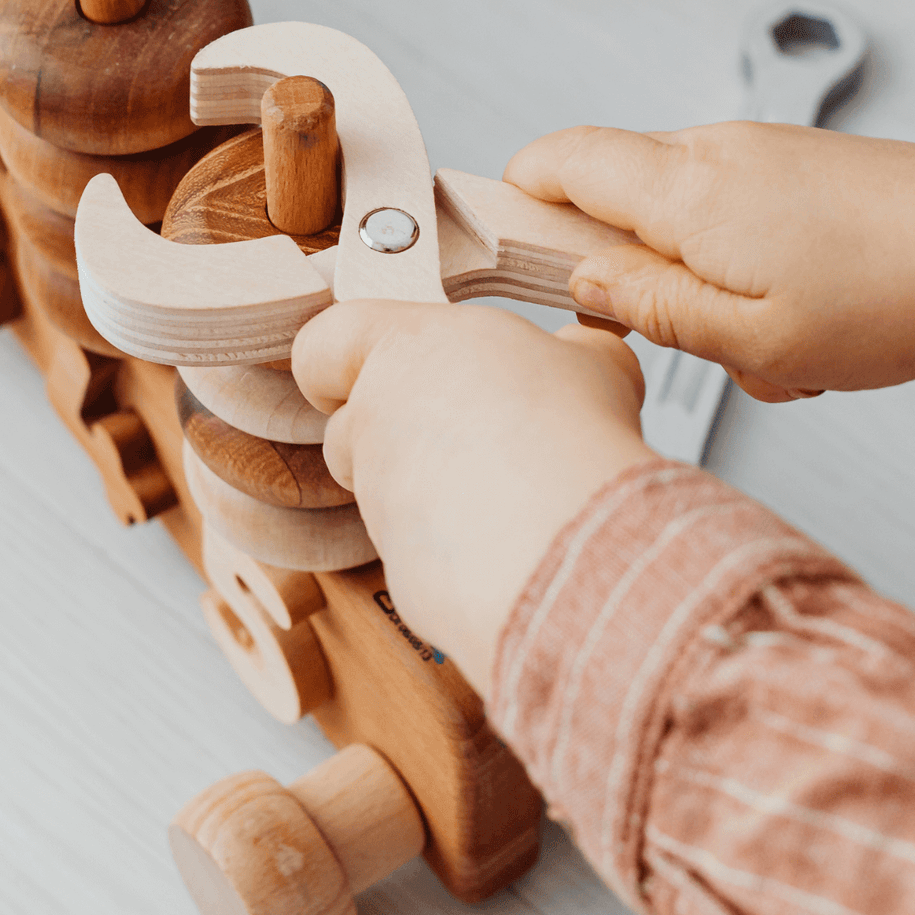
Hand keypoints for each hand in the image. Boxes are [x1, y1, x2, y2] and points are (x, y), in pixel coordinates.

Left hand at [291, 301, 655, 692]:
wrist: (566, 543)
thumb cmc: (571, 433)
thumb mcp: (593, 361)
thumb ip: (566, 351)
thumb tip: (579, 352)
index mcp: (404, 350)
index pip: (321, 345)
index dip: (339, 363)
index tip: (383, 374)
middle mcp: (374, 425)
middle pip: (350, 429)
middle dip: (399, 439)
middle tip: (472, 444)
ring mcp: (379, 502)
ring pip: (386, 497)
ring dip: (433, 498)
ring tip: (513, 500)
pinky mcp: (399, 570)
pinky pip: (420, 557)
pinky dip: (457, 554)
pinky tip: (514, 549)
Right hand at [505, 123, 914, 397]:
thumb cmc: (897, 299)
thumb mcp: (751, 338)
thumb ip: (649, 308)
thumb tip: (580, 282)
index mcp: (686, 188)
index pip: (556, 160)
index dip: (516, 205)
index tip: (511, 262)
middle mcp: (716, 151)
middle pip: (615, 195)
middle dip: (628, 274)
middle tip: (685, 337)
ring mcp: (762, 153)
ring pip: (681, 219)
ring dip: (701, 287)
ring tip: (771, 340)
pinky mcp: (802, 167)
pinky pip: (737, 221)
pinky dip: (751, 276)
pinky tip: (810, 323)